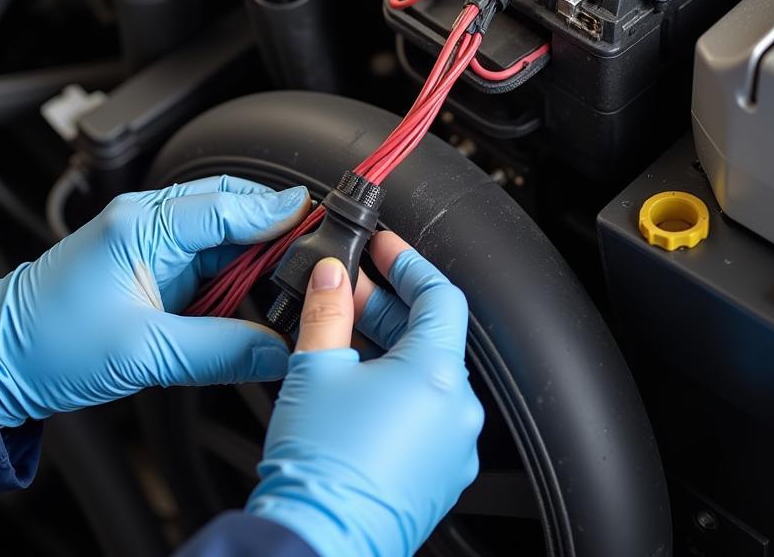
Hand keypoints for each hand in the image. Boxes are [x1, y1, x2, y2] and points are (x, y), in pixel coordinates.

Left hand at [0, 176, 308, 426]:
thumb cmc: (49, 344)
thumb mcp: (144, 352)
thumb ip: (220, 350)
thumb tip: (280, 351)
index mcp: (141, 224)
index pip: (225, 206)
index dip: (275, 214)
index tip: (317, 220)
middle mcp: (147, 222)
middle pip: (229, 210)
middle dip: (272, 231)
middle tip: (313, 255)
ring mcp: (148, 242)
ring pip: (222, 237)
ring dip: (254, 258)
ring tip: (290, 282)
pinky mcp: (149, 266)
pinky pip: (206, 262)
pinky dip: (233, 277)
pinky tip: (253, 297)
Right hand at [246, 231, 483, 556]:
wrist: (316, 544)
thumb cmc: (320, 466)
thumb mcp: (316, 367)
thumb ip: (327, 308)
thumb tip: (331, 276)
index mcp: (437, 376)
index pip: (440, 296)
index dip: (409, 262)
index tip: (385, 246)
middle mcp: (457, 412)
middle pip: (431, 334)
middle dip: (387, 305)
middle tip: (345, 288)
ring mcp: (452, 448)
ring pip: (426, 375)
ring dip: (388, 345)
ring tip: (341, 333)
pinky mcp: (438, 475)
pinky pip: (424, 413)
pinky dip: (395, 386)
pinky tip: (354, 381)